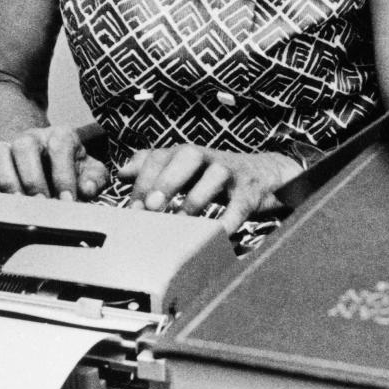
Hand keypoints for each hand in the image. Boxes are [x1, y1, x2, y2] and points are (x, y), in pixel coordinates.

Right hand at [0, 124, 108, 200]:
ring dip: (8, 182)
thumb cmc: (70, 167)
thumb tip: (86, 189)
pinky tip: (0, 206)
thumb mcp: (89, 170)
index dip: (63, 176)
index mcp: (61, 135)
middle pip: (25, 147)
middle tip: (42, 205)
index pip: (60, 147)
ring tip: (20, 206)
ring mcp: (9, 146)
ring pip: (0, 154)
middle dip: (33, 180)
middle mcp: (32, 137)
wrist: (46, 158)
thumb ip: (94, 179)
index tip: (67, 201)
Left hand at [117, 145, 300, 234]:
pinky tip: (216, 234)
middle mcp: (209, 157)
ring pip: (215, 174)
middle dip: (168, 179)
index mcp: (187, 154)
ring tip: (180, 220)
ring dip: (195, 198)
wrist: (267, 174)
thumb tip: (122, 172)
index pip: (161, 155)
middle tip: (152, 206)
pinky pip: (240, 204)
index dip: (144, 179)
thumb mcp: (185, 168)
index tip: (133, 207)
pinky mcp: (251, 191)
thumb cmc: (217, 174)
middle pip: (188, 154)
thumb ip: (154, 167)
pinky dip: (228, 220)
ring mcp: (232, 172)